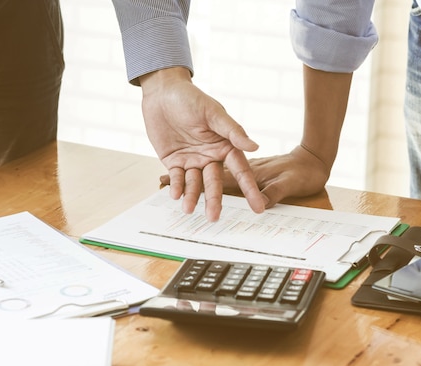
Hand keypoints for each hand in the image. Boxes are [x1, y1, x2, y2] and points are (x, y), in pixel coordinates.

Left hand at [140, 68, 265, 220]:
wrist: (162, 93)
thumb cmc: (190, 98)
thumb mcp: (213, 113)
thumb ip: (233, 131)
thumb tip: (254, 147)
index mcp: (225, 145)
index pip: (240, 170)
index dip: (249, 188)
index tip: (257, 206)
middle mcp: (211, 156)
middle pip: (215, 183)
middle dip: (214, 200)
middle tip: (214, 217)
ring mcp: (193, 160)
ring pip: (195, 184)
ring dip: (192, 197)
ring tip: (189, 209)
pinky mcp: (175, 161)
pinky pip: (177, 179)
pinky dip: (177, 187)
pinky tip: (176, 196)